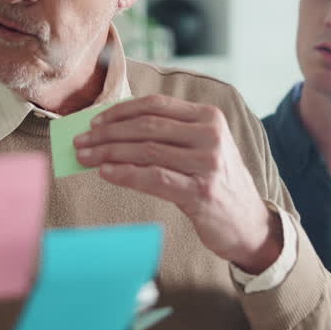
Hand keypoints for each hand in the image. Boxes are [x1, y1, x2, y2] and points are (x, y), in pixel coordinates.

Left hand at [73, 95, 283, 273]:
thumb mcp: (201, 149)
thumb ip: (169, 136)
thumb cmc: (217, 184)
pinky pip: (154, 177)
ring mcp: (207, 163)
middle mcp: (210, 135)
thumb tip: (114, 132)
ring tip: (85, 158)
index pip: (156, 105)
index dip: (120, 111)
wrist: (249, 223)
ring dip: (109, 153)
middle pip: (147, 127)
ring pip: (147, 150)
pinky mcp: (200, 191)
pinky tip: (106, 173)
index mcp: (209, 117)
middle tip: (81, 142)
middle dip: (108, 134)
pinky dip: (125, 174)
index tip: (94, 122)